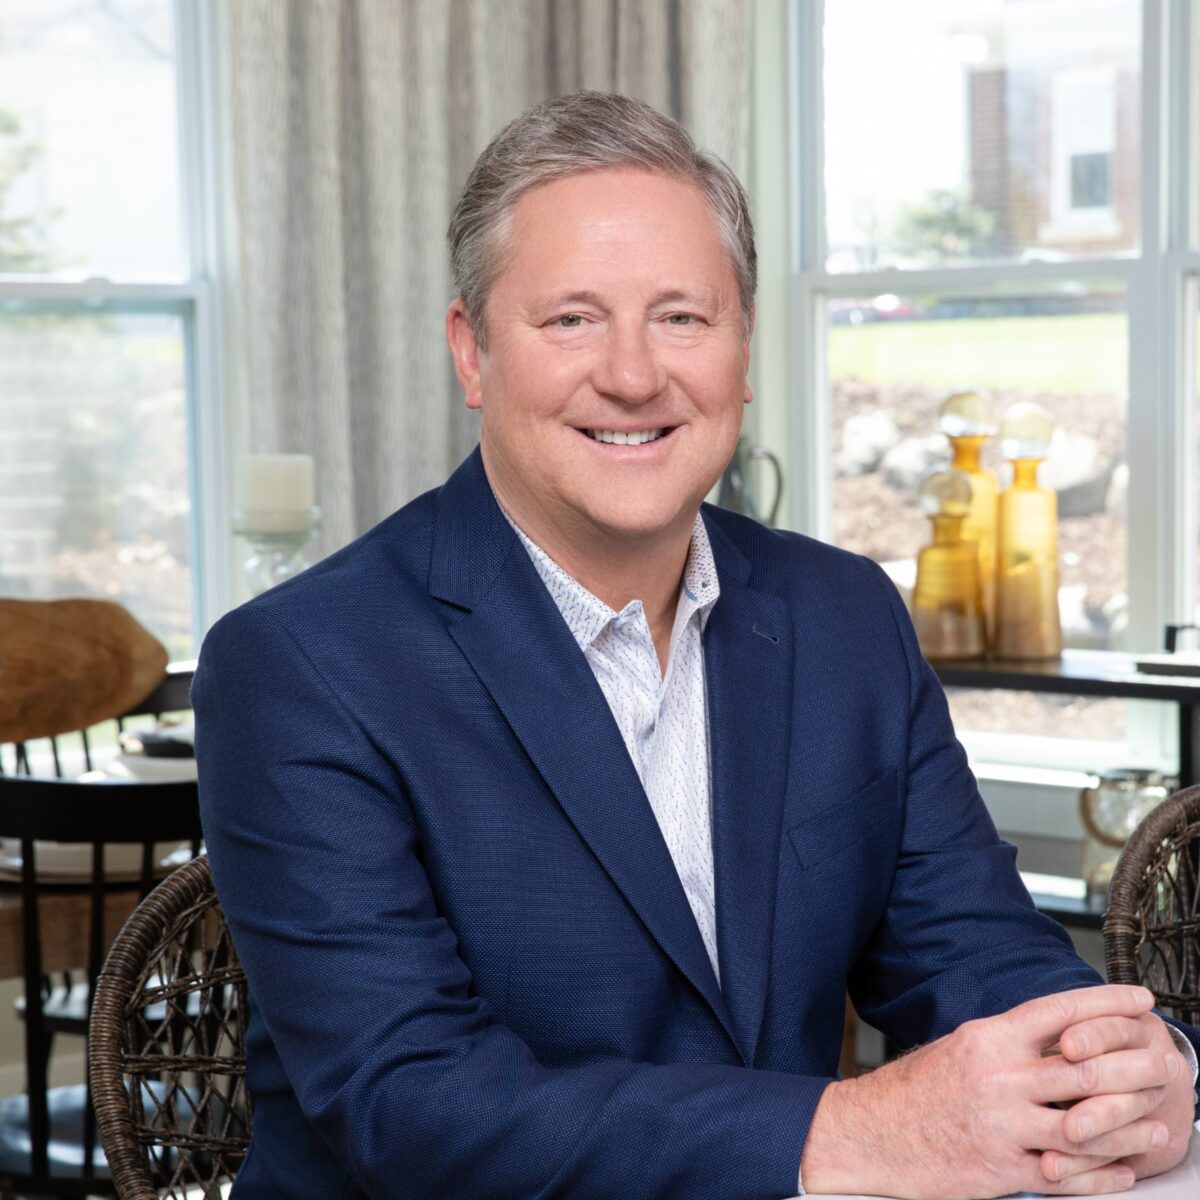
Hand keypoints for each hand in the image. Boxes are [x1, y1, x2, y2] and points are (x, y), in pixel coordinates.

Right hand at [800, 985, 1176, 1197]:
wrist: (873, 1134)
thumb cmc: (917, 1090)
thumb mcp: (959, 1049)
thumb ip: (1007, 1043)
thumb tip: (1056, 1032)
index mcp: (988, 1038)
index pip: (1059, 1012)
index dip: (1106, 1003)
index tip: (1140, 999)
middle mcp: (999, 1077)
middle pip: (1085, 1067)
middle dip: (1133, 1064)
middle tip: (1165, 1063)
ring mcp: (1004, 1126)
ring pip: (1086, 1124)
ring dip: (1130, 1124)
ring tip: (1159, 1122)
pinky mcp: (1003, 1171)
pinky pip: (1068, 1175)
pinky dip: (1103, 1174)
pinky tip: (1124, 1169)